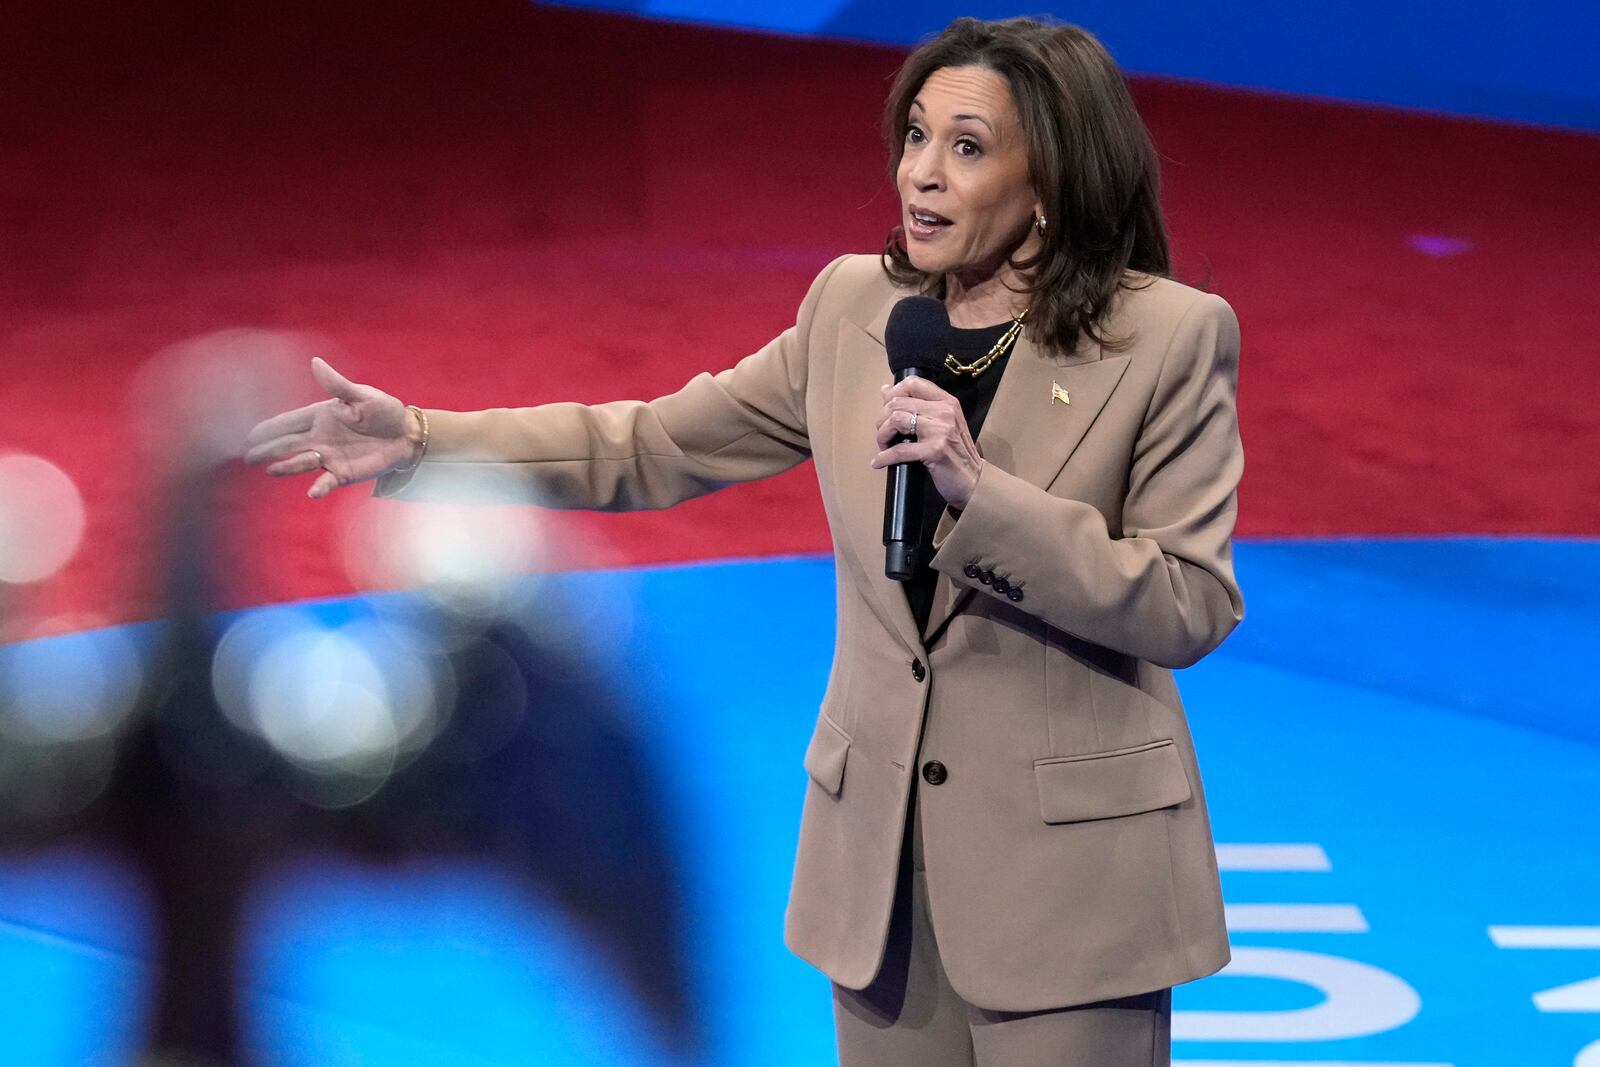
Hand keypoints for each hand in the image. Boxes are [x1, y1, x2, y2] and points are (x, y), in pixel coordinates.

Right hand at [243, 357, 419, 498]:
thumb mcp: (362, 395)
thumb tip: (315, 362)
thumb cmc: (384, 411)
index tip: (249, 433)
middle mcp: (320, 438)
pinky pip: (328, 481)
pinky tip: (312, 492)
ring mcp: (330, 457)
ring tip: (270, 470)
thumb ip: (337, 385)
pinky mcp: (343, 473)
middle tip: (247, 455)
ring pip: (302, 462)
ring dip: (287, 467)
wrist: (406, 435)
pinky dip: (320, 487)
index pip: (289, 422)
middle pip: (288, 444)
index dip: (269, 427)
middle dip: (268, 449)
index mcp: (321, 417)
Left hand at [870, 377, 982, 508]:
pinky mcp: (934, 451)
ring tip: (884, 447)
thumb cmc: (955, 453)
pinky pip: (899, 449)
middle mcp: (944, 411)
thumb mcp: (941, 424)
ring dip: (882, 436)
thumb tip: (885, 389)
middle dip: (882, 420)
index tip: (886, 410)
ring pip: (896, 420)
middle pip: (898, 403)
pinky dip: (884, 457)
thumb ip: (917, 406)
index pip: (912, 383)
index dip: (892, 394)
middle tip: (884, 435)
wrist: (973, 480)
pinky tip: (879, 462)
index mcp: (947, 402)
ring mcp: (940, 430)